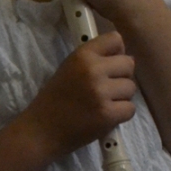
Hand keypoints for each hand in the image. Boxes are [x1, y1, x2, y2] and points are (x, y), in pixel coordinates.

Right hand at [20, 32, 135, 159]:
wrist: (39, 132)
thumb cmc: (55, 99)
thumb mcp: (70, 68)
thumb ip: (95, 59)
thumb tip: (126, 56)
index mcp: (82, 55)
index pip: (116, 39)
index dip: (117, 52)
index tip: (108, 65)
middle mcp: (93, 70)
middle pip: (129, 64)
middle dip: (121, 77)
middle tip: (106, 89)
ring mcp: (100, 93)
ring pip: (131, 88)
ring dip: (121, 97)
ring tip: (102, 104)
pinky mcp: (107, 114)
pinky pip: (130, 109)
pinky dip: (121, 115)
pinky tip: (105, 117)